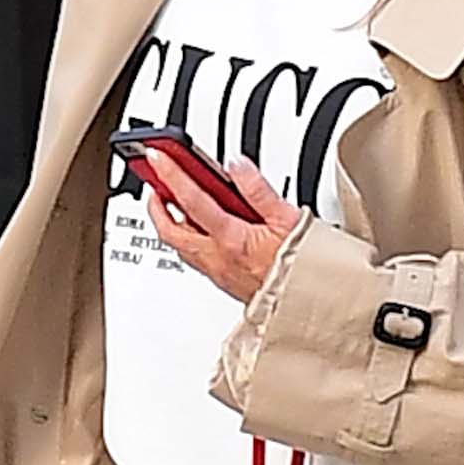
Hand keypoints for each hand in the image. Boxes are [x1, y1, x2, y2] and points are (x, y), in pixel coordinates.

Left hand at [136, 145, 300, 301]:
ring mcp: (217, 273)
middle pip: (171, 231)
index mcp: (232, 240)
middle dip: (157, 205)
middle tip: (153, 183)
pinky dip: (186, 240)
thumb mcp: (288, 219)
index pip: (192, 201)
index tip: (158, 158)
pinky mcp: (223, 282)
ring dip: (170, 223)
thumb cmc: (304, 269)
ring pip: (180, 247)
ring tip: (168, 203)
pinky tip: (194, 231)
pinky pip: (194, 259)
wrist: (310, 306)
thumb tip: (237, 165)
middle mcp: (217, 259)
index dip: (172, 175)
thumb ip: (258, 190)